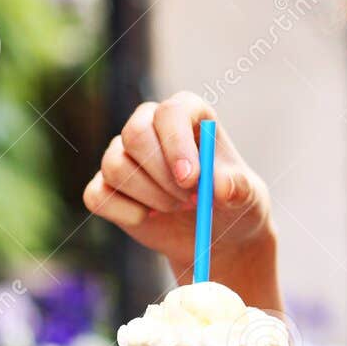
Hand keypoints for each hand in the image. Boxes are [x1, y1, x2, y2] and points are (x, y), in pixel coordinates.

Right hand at [82, 92, 274, 276]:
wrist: (215, 233)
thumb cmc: (233, 204)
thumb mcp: (248, 197)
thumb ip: (238, 189)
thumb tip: (221, 187)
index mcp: (188, 113)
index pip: (171, 112)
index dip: (176, 144)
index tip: (191, 180)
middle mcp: (151, 125)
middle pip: (135, 134)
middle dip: (162, 175)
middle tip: (189, 200)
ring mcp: (124, 154)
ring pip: (115, 166)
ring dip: (150, 196)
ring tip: (177, 207)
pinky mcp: (107, 185)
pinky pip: (98, 196)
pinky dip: (125, 213)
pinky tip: (149, 217)